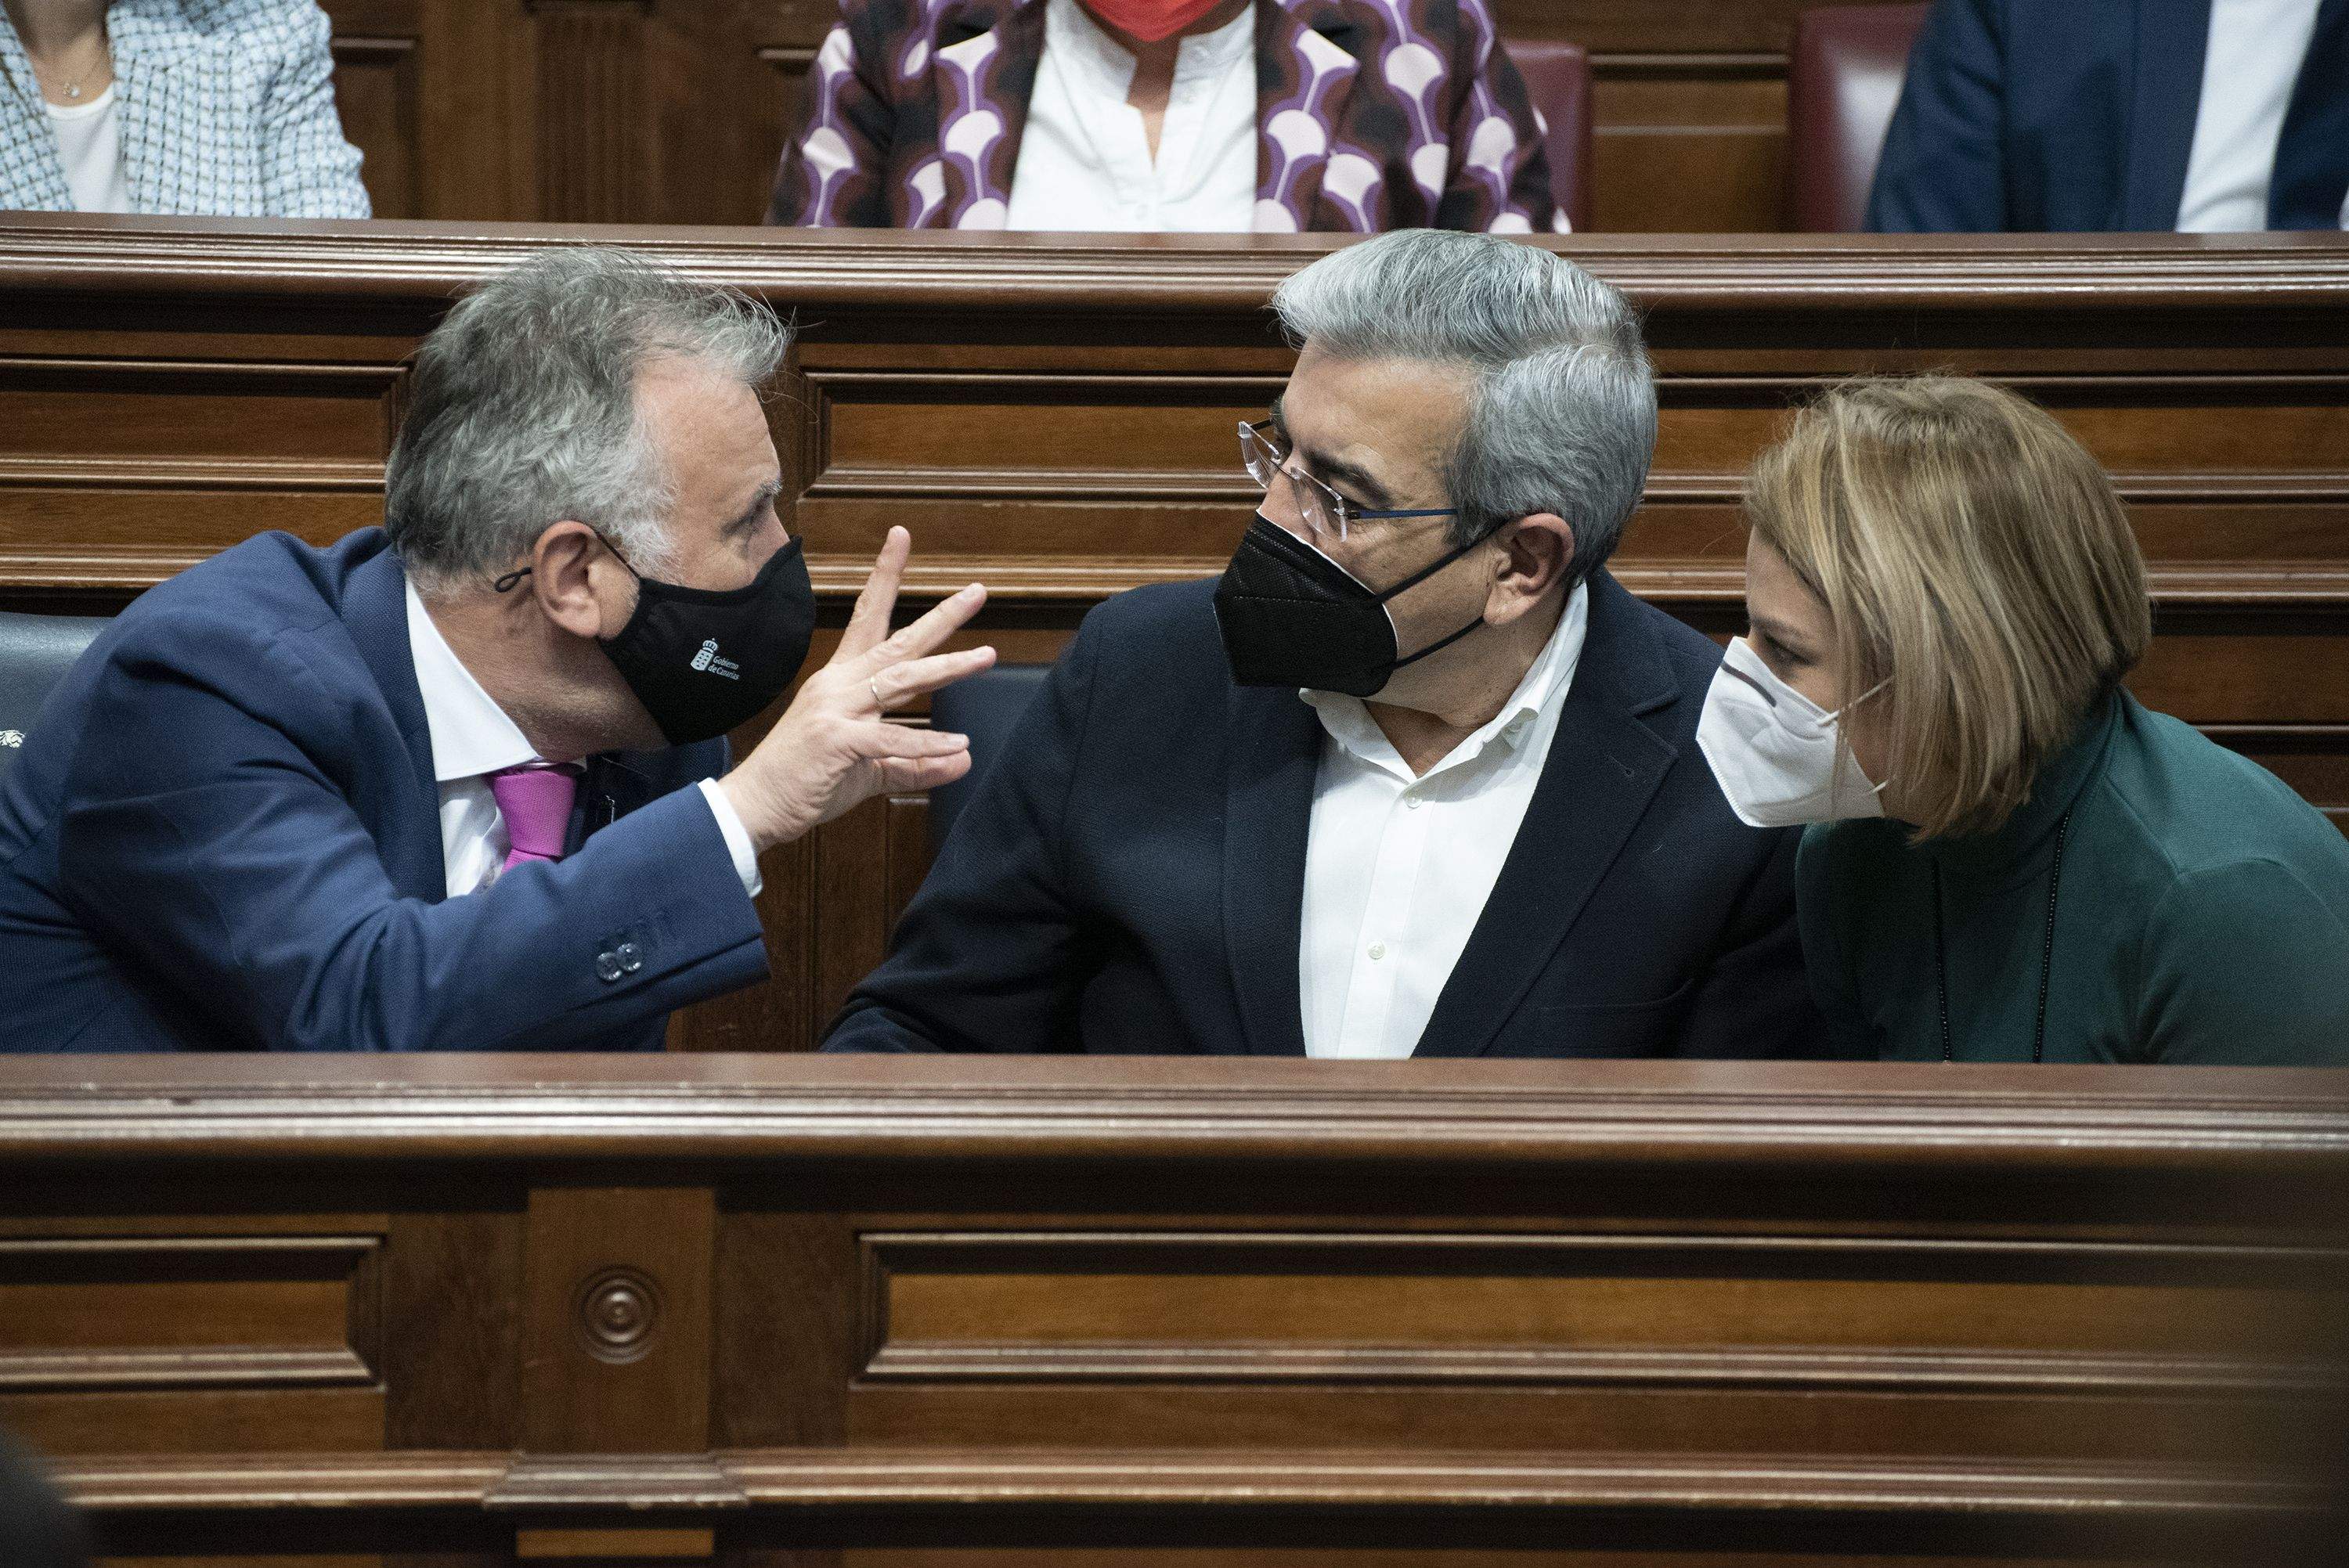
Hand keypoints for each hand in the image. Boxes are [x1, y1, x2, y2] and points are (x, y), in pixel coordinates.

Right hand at [719, 527, 994, 850]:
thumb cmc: (806, 781)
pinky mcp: (837, 740)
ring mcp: (836, 709)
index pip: (867, 616)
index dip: (885, 577)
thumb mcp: (871, 768)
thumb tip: (964, 759)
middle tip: (978, 591)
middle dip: (940, 615)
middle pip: (897, 640)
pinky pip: (891, 737)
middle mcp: (839, 684)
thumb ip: (916, 761)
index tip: (901, 538)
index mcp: (842, 680)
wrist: (756, 807)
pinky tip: (958, 746)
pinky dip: (927, 743)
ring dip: (947, 667)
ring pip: (901, 679)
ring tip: (986, 656)